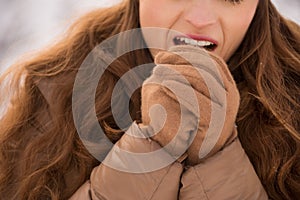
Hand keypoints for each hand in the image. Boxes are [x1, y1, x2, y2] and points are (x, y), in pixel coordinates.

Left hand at [141, 45, 239, 164]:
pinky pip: (196, 99)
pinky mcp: (215, 122)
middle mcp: (230, 95)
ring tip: (157, 71)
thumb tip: (174, 58)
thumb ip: (192, 79)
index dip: (189, 52)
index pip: (211, 60)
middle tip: (158, 60)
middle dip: (180, 59)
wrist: (203, 153)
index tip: (169, 51)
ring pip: (201, 80)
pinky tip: (164, 85)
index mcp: (227, 86)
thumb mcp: (197, 96)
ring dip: (176, 71)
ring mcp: (225, 109)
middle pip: (205, 67)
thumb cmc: (195, 120)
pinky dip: (179, 88)